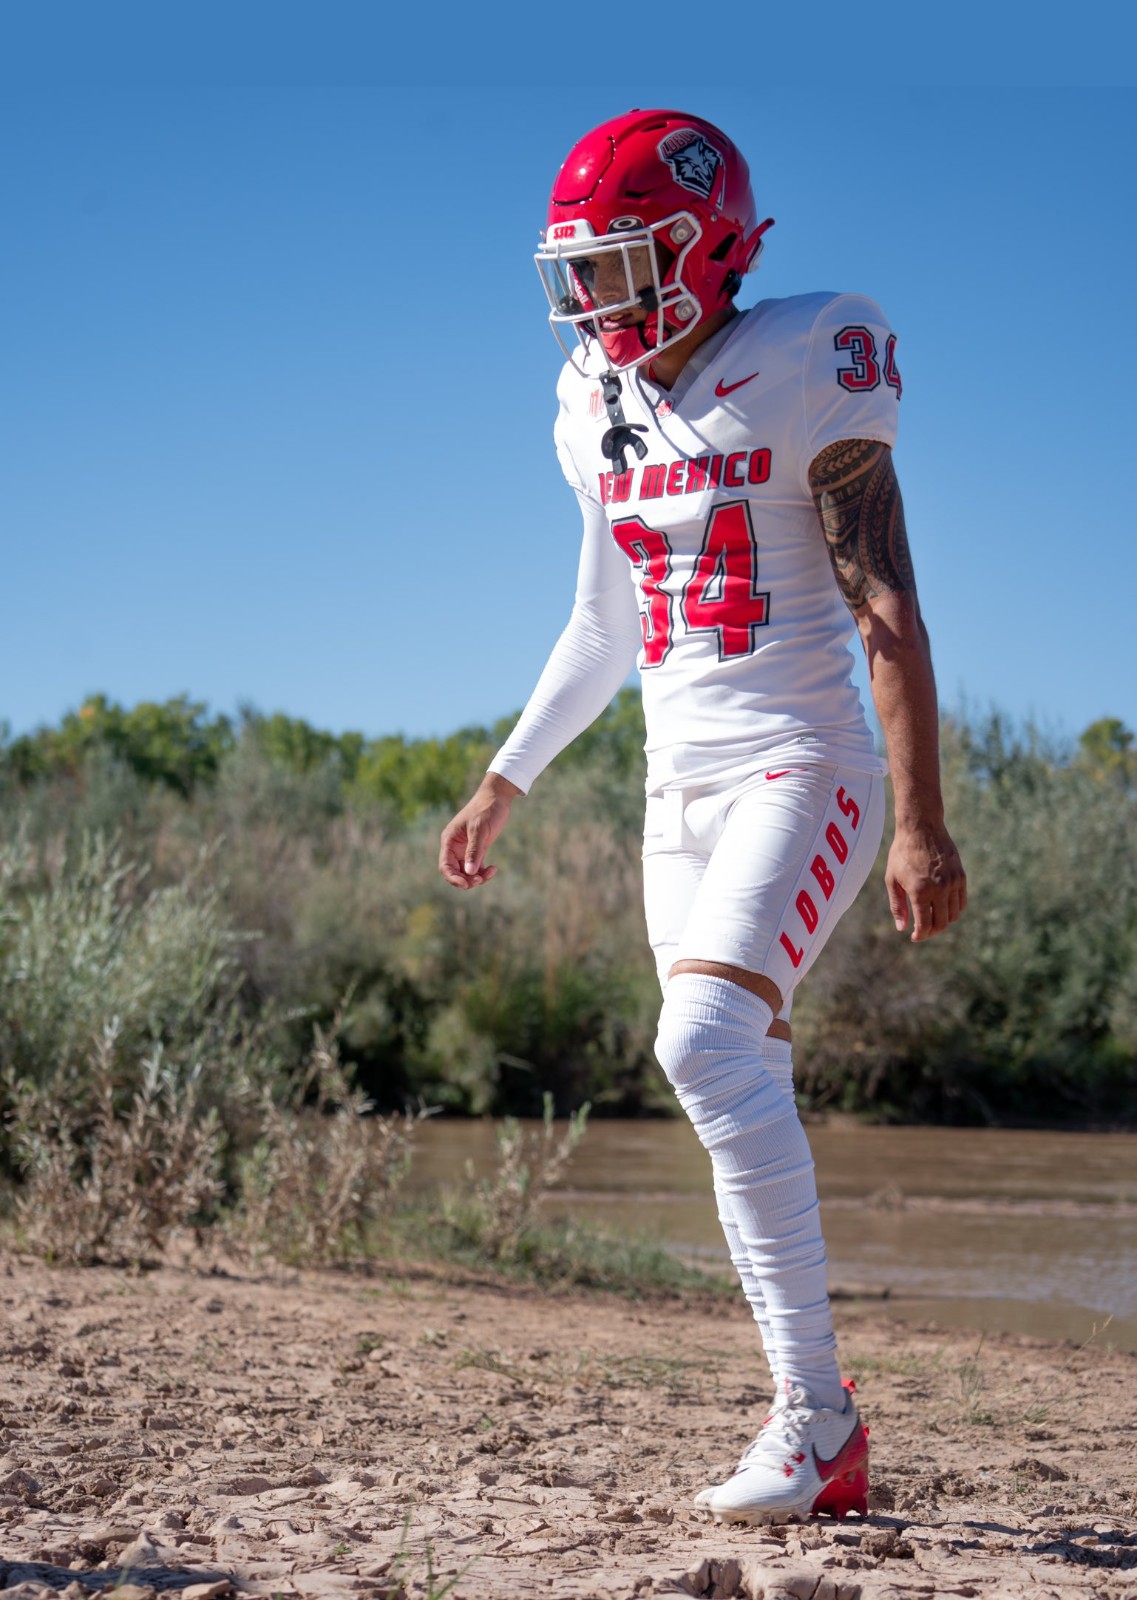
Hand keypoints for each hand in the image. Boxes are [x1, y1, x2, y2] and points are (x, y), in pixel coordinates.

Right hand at [438, 773, 522, 889]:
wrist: (497, 797)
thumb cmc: (486, 809)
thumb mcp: (479, 830)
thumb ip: (474, 851)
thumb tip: (469, 872)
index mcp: (449, 840)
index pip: (445, 866)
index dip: (453, 878)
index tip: (466, 884)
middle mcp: (455, 847)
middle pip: (455, 872)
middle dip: (466, 879)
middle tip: (481, 879)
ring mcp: (466, 849)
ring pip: (466, 872)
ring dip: (476, 877)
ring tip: (490, 873)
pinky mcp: (477, 849)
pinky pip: (476, 867)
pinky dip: (483, 872)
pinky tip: (493, 869)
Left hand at [885, 822, 966, 940]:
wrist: (921, 828)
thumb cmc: (902, 853)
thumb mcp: (892, 879)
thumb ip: (897, 905)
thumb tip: (902, 928)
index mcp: (920, 891)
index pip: (925, 924)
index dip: (920, 935)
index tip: (915, 937)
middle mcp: (939, 889)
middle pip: (942, 923)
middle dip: (932, 931)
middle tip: (923, 930)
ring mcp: (953, 883)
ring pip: (954, 915)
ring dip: (944, 922)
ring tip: (932, 919)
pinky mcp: (961, 876)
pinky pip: (961, 902)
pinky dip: (954, 910)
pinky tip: (943, 908)